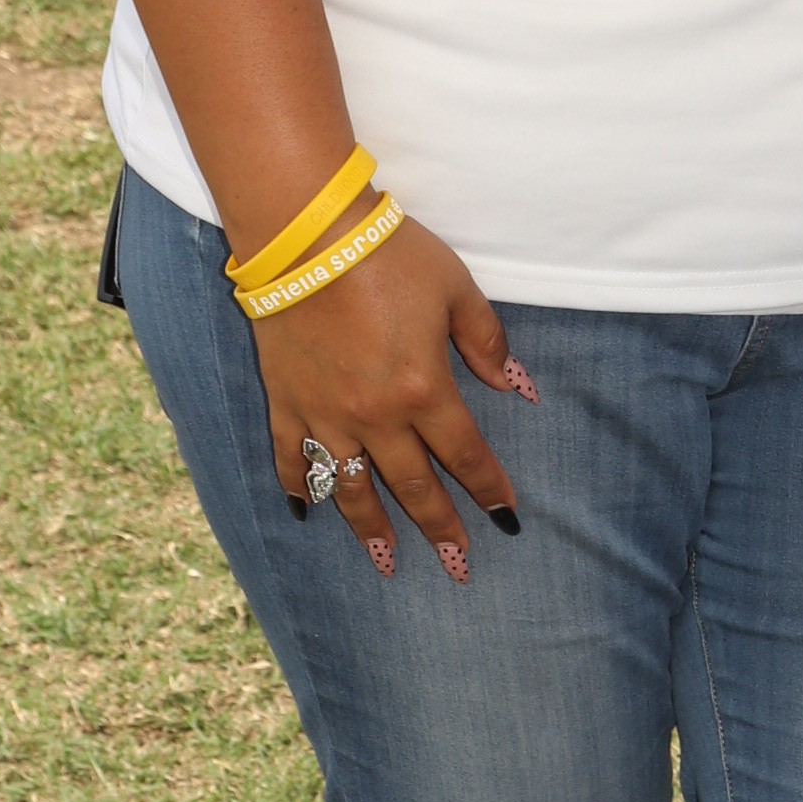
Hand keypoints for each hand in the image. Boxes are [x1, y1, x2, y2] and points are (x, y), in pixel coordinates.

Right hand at [255, 210, 532, 578]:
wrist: (307, 235)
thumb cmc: (389, 254)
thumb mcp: (456, 289)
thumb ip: (486, 342)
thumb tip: (516, 386)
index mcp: (423, 389)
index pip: (465, 453)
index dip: (489, 488)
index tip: (506, 519)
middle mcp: (375, 415)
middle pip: (413, 485)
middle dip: (439, 528)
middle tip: (457, 566)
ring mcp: (325, 413)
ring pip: (351, 487)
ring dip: (371, 529)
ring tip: (386, 562)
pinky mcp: (285, 400)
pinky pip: (292, 458)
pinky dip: (299, 488)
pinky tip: (305, 514)